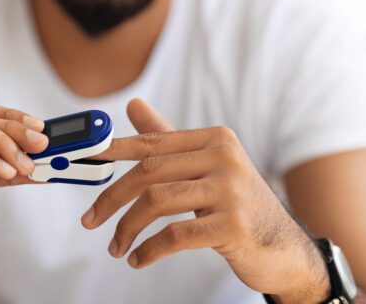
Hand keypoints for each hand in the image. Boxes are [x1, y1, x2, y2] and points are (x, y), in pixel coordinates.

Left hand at [82, 99, 329, 301]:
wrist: (283, 248)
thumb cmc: (236, 205)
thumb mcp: (205, 168)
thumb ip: (168, 138)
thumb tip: (133, 105)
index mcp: (214, 139)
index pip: (151, 142)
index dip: (112, 150)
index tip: (83, 157)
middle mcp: (223, 158)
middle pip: (148, 172)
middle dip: (111, 199)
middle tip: (90, 221)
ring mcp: (230, 191)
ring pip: (156, 202)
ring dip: (126, 229)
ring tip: (116, 248)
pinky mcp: (233, 225)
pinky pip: (175, 235)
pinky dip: (149, 250)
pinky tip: (139, 259)